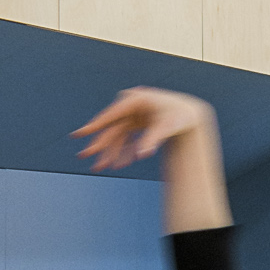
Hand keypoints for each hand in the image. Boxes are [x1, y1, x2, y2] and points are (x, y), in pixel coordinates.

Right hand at [75, 87, 213, 173]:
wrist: (191, 114)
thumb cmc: (180, 117)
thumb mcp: (167, 127)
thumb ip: (152, 140)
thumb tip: (142, 154)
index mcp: (134, 101)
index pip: (110, 116)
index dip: (94, 126)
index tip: (78, 134)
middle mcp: (130, 106)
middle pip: (111, 128)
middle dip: (99, 145)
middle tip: (83, 157)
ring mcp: (133, 115)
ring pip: (117, 136)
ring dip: (110, 153)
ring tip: (100, 168)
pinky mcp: (137, 122)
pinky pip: (126, 139)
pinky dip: (124, 151)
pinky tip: (121, 165)